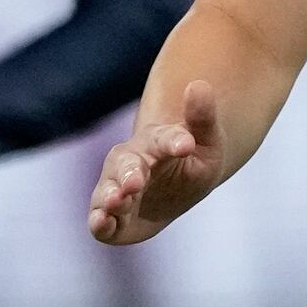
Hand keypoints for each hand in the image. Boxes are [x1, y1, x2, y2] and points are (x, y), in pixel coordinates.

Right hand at [89, 79, 228, 247]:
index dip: (173, 141)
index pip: (163, 139)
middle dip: (129, 173)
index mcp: (156, 143)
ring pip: (107, 191)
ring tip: (117, 201)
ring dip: (110, 197)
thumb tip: (198, 84)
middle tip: (136, 181)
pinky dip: (98, 221)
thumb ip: (202, 117)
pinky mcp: (112, 217)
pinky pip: (100, 220)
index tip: (186, 144)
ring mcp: (116, 189)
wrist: (179, 186)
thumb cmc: (192, 160)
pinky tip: (101, 222)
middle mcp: (129, 163)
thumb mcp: (208, 142)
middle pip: (125, 165)